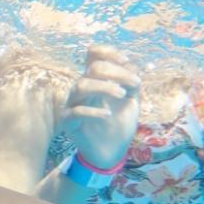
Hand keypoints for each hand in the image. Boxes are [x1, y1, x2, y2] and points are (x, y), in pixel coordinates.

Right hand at [62, 45, 140, 168]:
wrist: (112, 151)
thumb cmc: (119, 124)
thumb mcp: (132, 100)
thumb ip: (132, 81)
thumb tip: (131, 65)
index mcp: (96, 80)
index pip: (93, 54)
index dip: (109, 52)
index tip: (126, 62)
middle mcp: (83, 88)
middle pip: (93, 68)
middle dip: (116, 73)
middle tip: (133, 84)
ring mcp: (74, 104)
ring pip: (82, 86)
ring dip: (104, 87)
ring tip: (122, 95)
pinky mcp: (70, 122)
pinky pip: (76, 111)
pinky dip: (93, 111)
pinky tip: (108, 115)